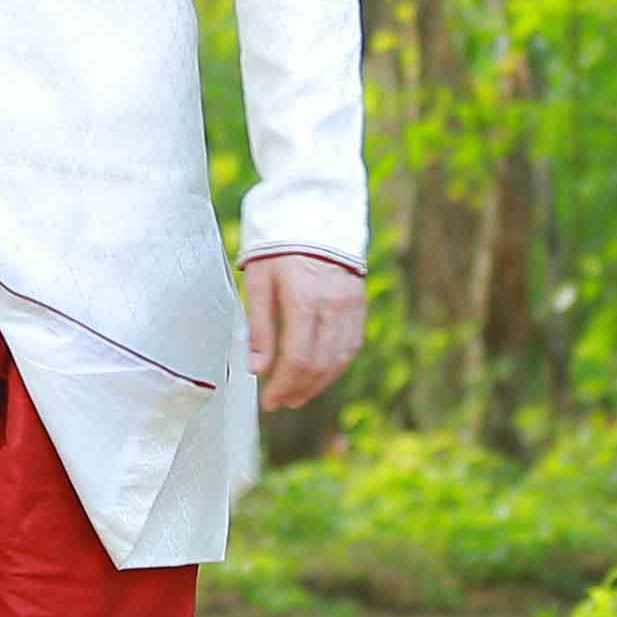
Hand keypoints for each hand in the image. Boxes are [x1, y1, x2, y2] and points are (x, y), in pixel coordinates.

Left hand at [243, 253, 366, 417]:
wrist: (313, 214)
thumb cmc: (278, 246)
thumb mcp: (258, 282)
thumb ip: (259, 328)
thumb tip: (257, 369)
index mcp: (304, 299)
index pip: (297, 358)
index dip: (284, 385)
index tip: (269, 401)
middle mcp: (333, 305)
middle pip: (320, 363)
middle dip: (299, 389)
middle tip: (281, 402)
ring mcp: (350, 305)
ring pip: (340, 359)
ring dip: (319, 383)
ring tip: (299, 396)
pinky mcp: (359, 304)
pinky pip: (352, 345)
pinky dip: (336, 366)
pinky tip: (321, 375)